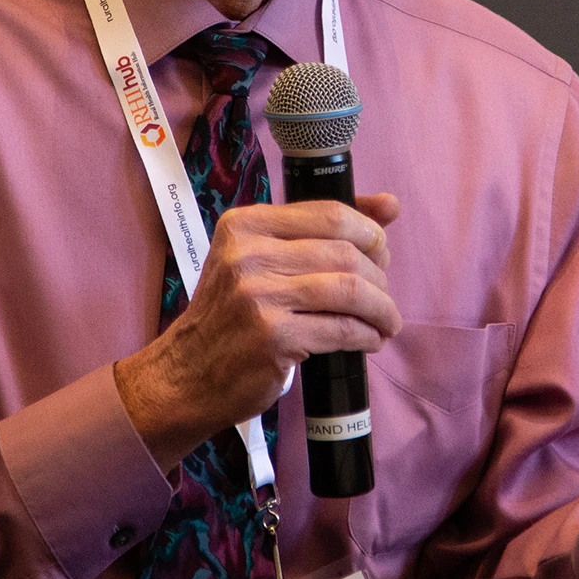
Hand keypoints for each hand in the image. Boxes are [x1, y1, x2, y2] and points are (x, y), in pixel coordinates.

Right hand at [116, 194, 402, 471]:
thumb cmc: (231, 315)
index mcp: (246, 224)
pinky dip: (367, 336)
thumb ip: (319, 229)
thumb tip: (391, 204)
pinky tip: (369, 341)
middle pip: (346, 253)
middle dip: (379, 277)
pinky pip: (342, 330)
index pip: (330, 213)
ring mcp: (259, 296)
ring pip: (350, 290)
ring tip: (386, 323)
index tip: (381, 253)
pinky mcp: (273, 337)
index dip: (370, 232)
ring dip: (381, 309)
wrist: (187, 375)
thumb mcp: (259, 259)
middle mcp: (248, 254)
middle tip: (384, 297)